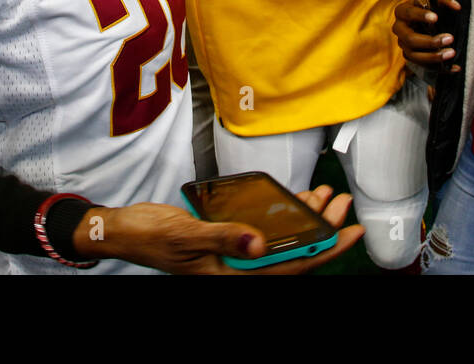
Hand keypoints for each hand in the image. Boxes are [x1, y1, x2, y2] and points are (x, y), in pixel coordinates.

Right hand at [74, 186, 362, 273]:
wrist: (123, 230)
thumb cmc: (150, 235)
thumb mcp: (187, 233)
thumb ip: (224, 238)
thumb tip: (260, 245)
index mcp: (231, 275)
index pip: (290, 268)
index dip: (324, 251)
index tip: (350, 233)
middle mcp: (237, 269)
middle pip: (292, 254)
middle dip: (322, 230)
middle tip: (344, 205)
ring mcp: (233, 257)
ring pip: (281, 243)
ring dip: (305, 221)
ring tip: (327, 198)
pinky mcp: (227, 241)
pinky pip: (264, 234)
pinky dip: (282, 217)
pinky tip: (294, 201)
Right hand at [392, 0, 460, 73]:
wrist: (429, 17)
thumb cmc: (429, 5)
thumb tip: (457, 6)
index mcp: (402, 11)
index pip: (408, 13)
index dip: (421, 16)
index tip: (436, 17)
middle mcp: (399, 29)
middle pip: (410, 39)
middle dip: (430, 41)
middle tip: (450, 38)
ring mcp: (404, 45)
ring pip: (414, 56)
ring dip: (433, 57)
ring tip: (451, 53)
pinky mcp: (412, 56)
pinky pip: (424, 66)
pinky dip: (440, 68)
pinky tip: (454, 67)